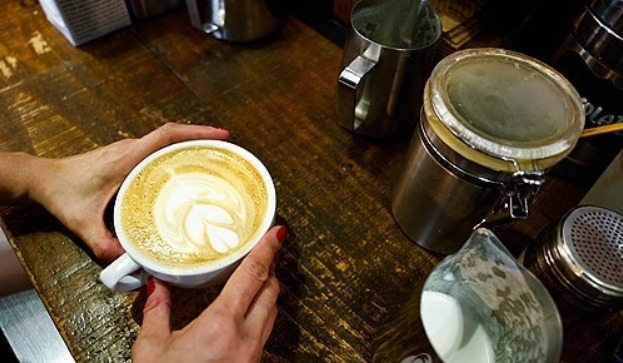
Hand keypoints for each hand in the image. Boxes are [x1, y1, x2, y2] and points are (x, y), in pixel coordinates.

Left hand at [30, 123, 229, 261]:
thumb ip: (103, 243)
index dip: (196, 132)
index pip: (166, 136)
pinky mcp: (126, 157)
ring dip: (190, 145)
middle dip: (202, 138)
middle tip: (228, 152)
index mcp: (126, 158)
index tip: (221, 135)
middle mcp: (130, 149)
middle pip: (173, 136)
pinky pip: (157, 150)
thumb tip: (130, 261)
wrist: (41, 179)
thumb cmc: (62, 193)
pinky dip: (176, 153)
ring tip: (214, 159)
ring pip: (166, 142)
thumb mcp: (81, 223)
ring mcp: (128, 151)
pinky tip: (186, 170)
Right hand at [132, 225, 284, 362]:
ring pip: (273, 311)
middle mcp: (246, 340)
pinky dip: (263, 313)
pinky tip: (249, 309)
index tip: (276, 233)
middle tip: (265, 249)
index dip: (267, 250)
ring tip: (258, 275)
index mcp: (221, 326)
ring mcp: (253, 356)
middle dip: (270, 267)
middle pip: (271, 290)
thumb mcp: (151, 350)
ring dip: (268, 290)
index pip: (254, 276)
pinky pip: (266, 331)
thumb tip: (157, 286)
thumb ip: (157, 312)